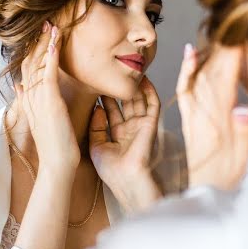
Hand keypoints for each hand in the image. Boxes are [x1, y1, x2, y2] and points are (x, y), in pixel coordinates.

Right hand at [15, 22, 79, 172]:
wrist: (57, 162)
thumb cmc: (53, 143)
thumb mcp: (37, 118)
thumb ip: (27, 100)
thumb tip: (18, 86)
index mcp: (27, 98)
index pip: (27, 69)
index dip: (32, 51)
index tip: (38, 35)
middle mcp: (29, 95)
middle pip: (30, 62)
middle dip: (36, 42)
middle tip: (44, 22)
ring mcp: (38, 97)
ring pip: (38, 63)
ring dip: (44, 42)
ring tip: (51, 24)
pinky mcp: (50, 99)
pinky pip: (49, 71)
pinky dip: (51, 54)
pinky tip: (55, 39)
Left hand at [88, 76, 162, 211]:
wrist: (126, 179)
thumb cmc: (110, 169)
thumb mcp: (96, 146)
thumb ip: (96, 126)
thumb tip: (97, 108)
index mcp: (117, 135)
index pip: (110, 111)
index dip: (104, 97)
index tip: (95, 83)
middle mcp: (129, 129)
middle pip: (124, 103)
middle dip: (118, 88)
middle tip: (110, 71)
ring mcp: (141, 126)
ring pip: (138, 101)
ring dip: (134, 86)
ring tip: (127, 70)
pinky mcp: (151, 124)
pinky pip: (152, 104)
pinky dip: (149, 91)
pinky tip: (143, 79)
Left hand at [176, 43, 247, 190]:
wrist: (207, 195)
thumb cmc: (231, 180)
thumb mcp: (245, 161)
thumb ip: (245, 134)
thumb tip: (243, 109)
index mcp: (220, 124)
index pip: (226, 80)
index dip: (234, 56)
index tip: (242, 34)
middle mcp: (204, 117)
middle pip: (212, 74)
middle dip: (223, 49)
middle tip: (233, 24)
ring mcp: (195, 117)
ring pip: (199, 78)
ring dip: (210, 54)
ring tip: (221, 33)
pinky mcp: (190, 122)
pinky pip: (185, 91)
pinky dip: (188, 71)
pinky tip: (190, 52)